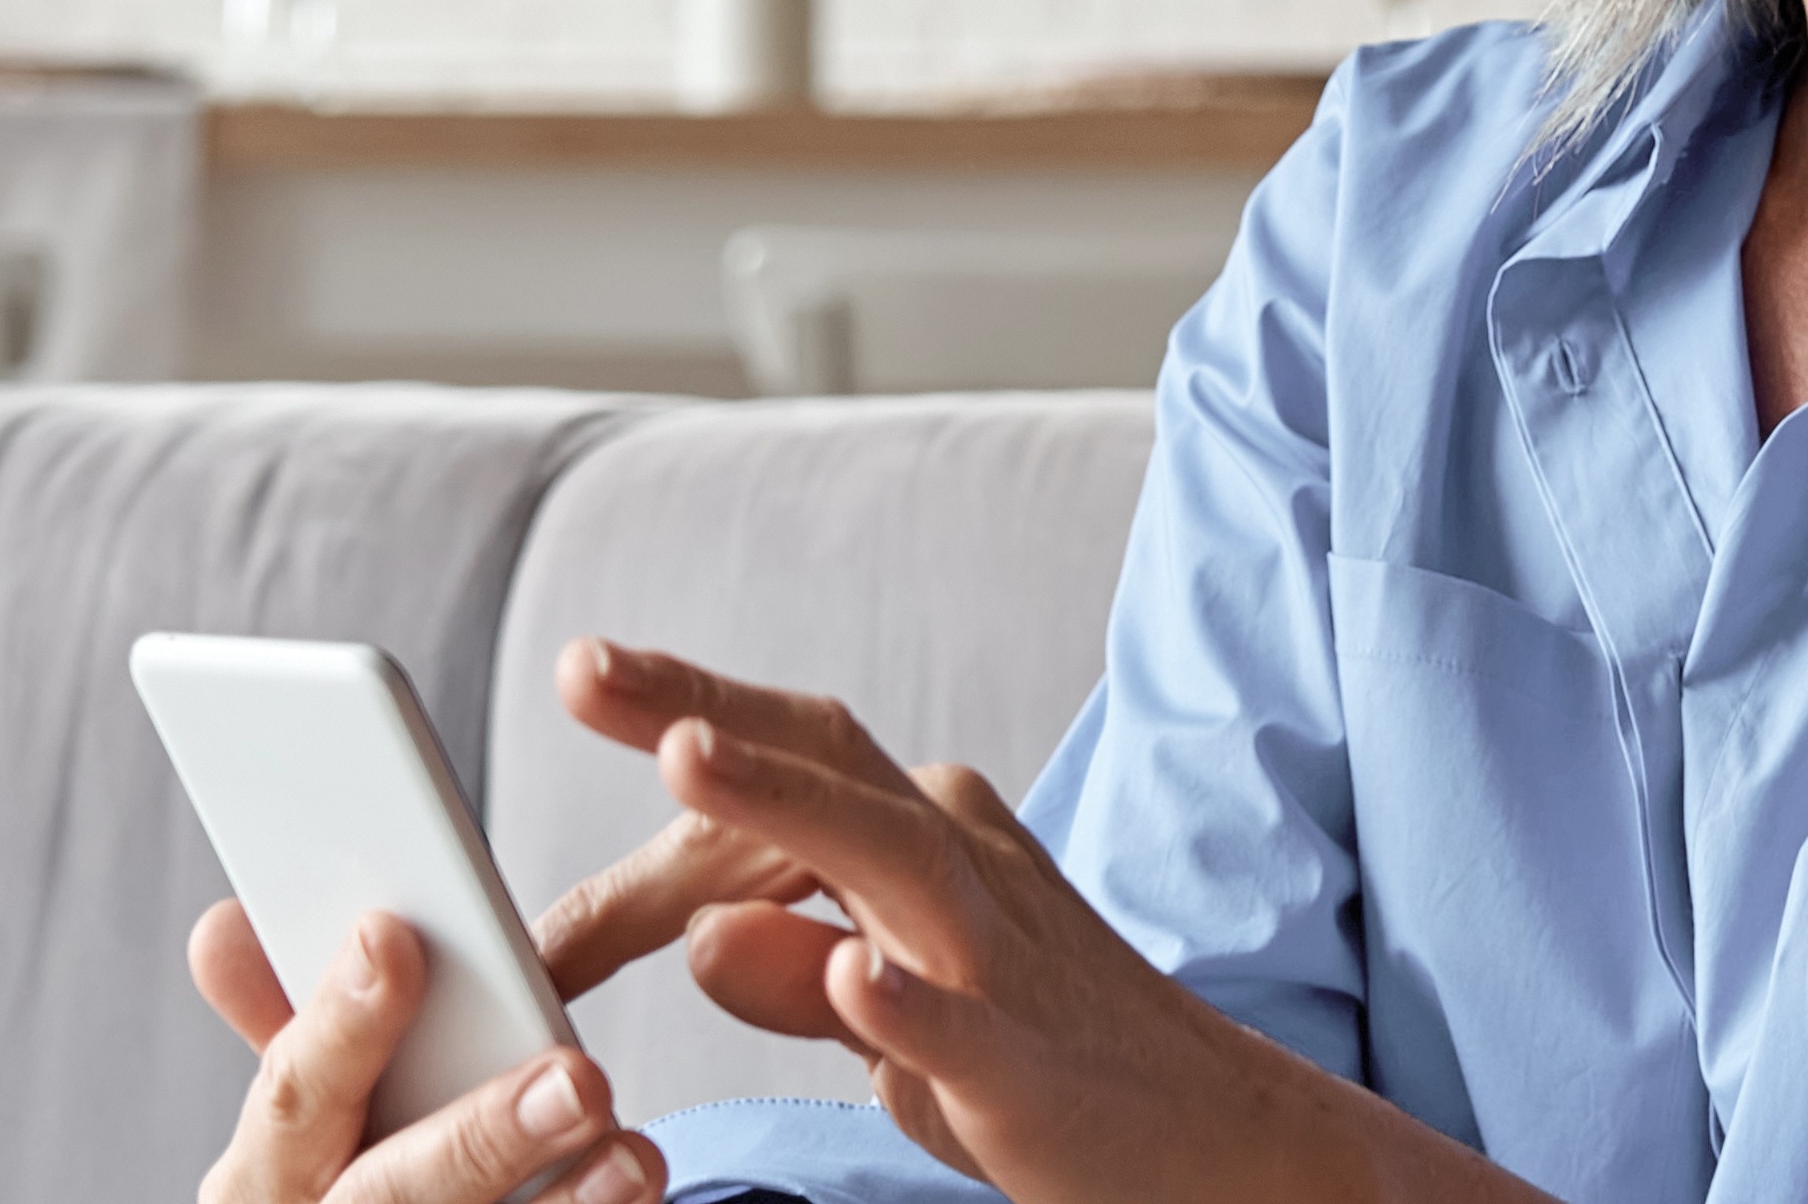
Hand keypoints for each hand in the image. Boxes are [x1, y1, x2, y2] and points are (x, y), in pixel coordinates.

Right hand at [189, 903, 661, 1203]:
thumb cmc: (350, 1186)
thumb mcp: (307, 1119)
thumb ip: (292, 1022)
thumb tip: (226, 927)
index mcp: (265, 1176)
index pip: (293, 1099)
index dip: (339, 1026)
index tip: (392, 941)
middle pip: (387, 1196)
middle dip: (482, 1137)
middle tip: (575, 1079)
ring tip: (630, 1156)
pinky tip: (637, 1200)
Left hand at [547, 639, 1537, 1203]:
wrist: (1224, 1139)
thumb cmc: (1050, 1066)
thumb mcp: (897, 1012)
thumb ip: (795, 969)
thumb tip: (699, 932)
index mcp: (930, 842)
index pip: (793, 763)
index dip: (679, 725)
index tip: (583, 675)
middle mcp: (965, 870)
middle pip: (828, 767)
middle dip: (705, 709)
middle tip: (587, 667)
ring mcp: (1001, 961)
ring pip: (888, 858)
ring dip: (786, 804)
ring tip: (684, 758)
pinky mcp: (1028, 1066)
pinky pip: (961, 1026)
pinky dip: (903, 999)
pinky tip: (848, 976)